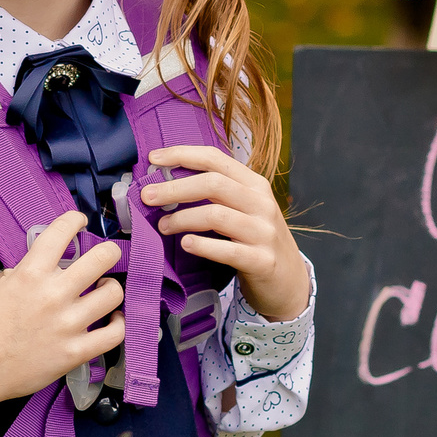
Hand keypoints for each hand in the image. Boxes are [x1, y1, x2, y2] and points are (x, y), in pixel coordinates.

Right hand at [0, 211, 123, 412]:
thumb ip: (25, 272)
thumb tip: (47, 266)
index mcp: (30, 273)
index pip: (61, 232)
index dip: (75, 220)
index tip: (79, 221)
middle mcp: (53, 294)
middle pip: (102, 258)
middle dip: (109, 252)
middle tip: (106, 256)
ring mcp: (67, 324)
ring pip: (113, 294)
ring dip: (112, 288)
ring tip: (105, 291)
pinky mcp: (75, 352)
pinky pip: (114, 334)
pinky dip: (119, 324)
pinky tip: (113, 319)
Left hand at [138, 145, 310, 322]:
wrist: (289, 281)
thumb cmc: (256, 240)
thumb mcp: (244, 209)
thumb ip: (216, 194)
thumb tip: (166, 181)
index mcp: (254, 184)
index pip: (215, 159)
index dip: (182, 154)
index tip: (153, 159)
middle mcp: (262, 203)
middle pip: (213, 184)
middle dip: (175, 188)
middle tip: (147, 197)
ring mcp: (264, 232)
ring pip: (216, 215)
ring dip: (183, 218)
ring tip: (163, 225)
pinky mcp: (263, 261)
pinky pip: (229, 250)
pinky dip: (203, 245)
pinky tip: (186, 244)